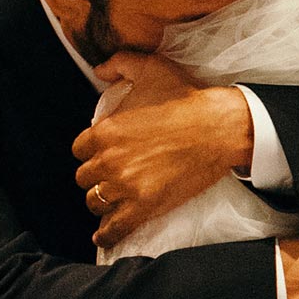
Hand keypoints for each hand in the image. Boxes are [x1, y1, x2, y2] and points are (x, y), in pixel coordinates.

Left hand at [73, 56, 254, 245]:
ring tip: (110, 201)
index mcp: (104, 131)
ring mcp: (125, 186)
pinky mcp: (144, 206)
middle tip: (110, 176)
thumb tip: (99, 69)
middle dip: (95, 177)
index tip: (102, 153)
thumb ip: (119, 63)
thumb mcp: (151, 67)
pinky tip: (104, 236)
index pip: (79, 149)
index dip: (90, 152)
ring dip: (101, 201)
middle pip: (85, 178)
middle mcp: (108, 161)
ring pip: (95, 202)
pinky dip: (107, 234)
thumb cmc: (187, 98)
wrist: (219, 127)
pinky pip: (115, 227)